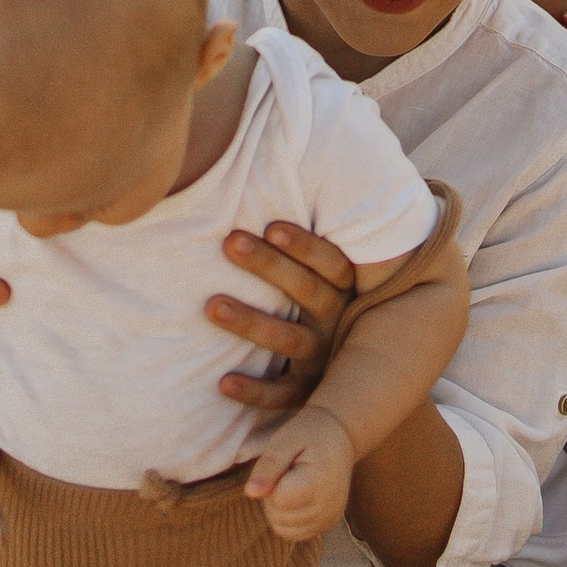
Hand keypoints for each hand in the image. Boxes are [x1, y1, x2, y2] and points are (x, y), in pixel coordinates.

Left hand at [207, 220, 356, 417]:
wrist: (353, 376)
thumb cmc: (319, 303)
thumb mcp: (326, 276)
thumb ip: (306, 245)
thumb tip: (279, 171)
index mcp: (346, 290)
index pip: (333, 264)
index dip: (305, 245)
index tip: (271, 225)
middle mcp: (337, 322)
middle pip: (307, 291)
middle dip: (269, 266)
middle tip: (231, 241)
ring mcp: (322, 359)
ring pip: (288, 340)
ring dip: (250, 322)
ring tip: (212, 305)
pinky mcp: (305, 392)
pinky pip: (280, 396)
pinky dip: (253, 391)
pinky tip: (223, 382)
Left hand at [245, 401, 355, 542]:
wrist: (340, 436)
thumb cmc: (309, 433)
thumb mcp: (284, 440)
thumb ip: (268, 467)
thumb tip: (250, 493)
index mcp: (319, 483)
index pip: (277, 499)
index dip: (272, 481)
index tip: (286, 463)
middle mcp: (328, 507)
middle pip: (278, 516)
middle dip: (273, 495)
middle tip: (289, 471)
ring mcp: (329, 519)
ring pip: (282, 528)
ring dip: (278, 509)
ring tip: (293, 483)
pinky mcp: (328, 525)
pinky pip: (294, 533)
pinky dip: (288, 519)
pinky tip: (297, 498)